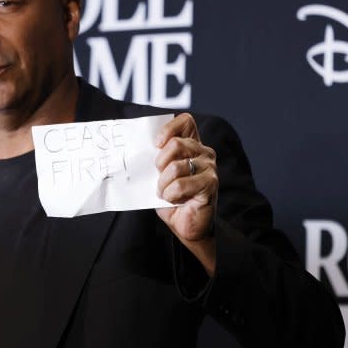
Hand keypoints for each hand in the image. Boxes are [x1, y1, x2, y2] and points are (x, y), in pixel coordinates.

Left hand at [154, 113, 217, 273]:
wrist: (186, 225)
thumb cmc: (171, 197)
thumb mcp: (159, 174)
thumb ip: (155, 158)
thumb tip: (137, 149)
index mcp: (192, 145)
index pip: (185, 121)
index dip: (168, 129)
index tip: (155, 144)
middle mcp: (204, 152)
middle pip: (176, 144)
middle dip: (160, 163)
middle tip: (159, 177)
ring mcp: (209, 167)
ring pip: (176, 166)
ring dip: (163, 183)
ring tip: (165, 192)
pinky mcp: (211, 183)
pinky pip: (181, 184)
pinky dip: (170, 194)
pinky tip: (174, 199)